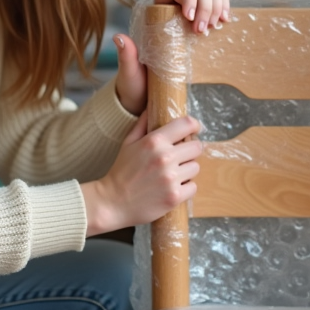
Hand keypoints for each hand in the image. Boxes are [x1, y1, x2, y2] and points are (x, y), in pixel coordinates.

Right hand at [80, 113, 201, 236]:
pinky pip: (193, 187)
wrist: (112, 202)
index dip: (194, 126)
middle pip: (197, 147)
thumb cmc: (121, 172)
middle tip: (180, 157)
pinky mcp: (175, 196)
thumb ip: (142, 124)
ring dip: (187, 171)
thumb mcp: (128, 143)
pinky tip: (172, 188)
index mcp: (154, 141)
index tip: (194, 130)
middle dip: (190, 151)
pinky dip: (186, 188)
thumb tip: (151, 107)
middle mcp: (165, 157)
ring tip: (173, 175)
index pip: (187, 124)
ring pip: (196, 168)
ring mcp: (171, 178)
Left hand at [113, 0, 231, 115]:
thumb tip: (119, 38)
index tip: (191, 18)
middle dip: (205, 3)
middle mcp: (174, 4)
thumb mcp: (131, 71)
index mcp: (156, 9)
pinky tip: (225, 20)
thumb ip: (126, 56)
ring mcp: (192, 9)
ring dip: (216, 4)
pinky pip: (219, 0)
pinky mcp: (205, 17)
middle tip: (204, 29)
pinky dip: (225, 5)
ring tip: (214, 26)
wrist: (152, 95)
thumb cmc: (139, 81)